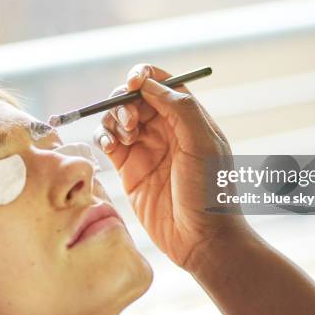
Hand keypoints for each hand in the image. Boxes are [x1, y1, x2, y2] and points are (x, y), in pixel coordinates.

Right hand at [93, 64, 249, 270]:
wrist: (201, 239)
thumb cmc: (212, 191)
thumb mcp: (203, 142)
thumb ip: (180, 107)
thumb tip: (148, 83)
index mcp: (187, 118)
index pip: (162, 83)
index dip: (144, 76)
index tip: (133, 82)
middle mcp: (165, 129)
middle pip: (134, 97)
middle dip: (125, 101)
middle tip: (131, 122)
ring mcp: (145, 148)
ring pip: (117, 117)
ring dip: (114, 119)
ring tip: (125, 139)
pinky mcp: (128, 169)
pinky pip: (107, 142)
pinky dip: (103, 137)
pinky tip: (110, 148)